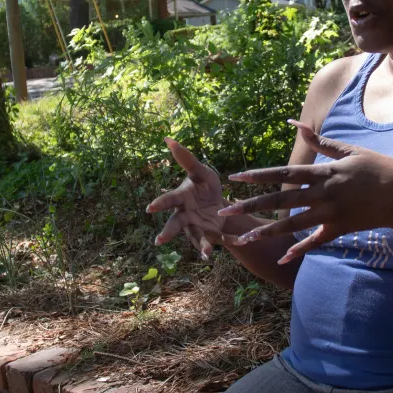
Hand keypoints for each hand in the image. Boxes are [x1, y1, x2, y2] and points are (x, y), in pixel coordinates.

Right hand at [147, 138, 239, 259]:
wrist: (219, 203)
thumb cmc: (204, 186)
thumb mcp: (200, 171)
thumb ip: (186, 158)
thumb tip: (168, 138)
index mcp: (181, 199)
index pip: (169, 200)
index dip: (159, 204)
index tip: (149, 209)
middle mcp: (186, 216)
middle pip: (175, 224)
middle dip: (168, 232)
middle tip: (159, 241)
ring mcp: (199, 228)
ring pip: (198, 238)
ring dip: (202, 246)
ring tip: (207, 254)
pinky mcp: (214, 235)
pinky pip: (223, 239)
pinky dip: (233, 241)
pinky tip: (244, 241)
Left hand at [219, 120, 392, 263]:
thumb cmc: (379, 168)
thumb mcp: (350, 150)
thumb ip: (321, 141)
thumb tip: (295, 123)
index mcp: (324, 172)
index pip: (284, 172)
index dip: (259, 176)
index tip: (236, 178)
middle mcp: (323, 194)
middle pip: (280, 201)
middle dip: (250, 206)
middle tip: (225, 212)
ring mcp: (330, 214)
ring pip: (292, 225)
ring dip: (265, 231)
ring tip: (243, 237)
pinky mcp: (339, 230)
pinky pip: (314, 242)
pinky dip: (298, 250)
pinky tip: (282, 258)